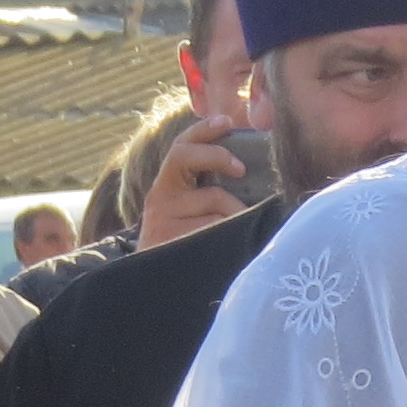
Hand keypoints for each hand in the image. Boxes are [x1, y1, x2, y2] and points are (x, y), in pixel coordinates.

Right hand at [138, 116, 255, 248]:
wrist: (154, 285)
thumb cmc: (188, 244)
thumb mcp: (194, 214)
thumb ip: (210, 191)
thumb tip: (251, 173)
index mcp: (168, 184)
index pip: (182, 146)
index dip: (203, 130)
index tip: (227, 121)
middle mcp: (161, 195)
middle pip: (185, 155)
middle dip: (215, 155)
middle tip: (240, 169)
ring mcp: (163, 217)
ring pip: (214, 198)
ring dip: (237, 211)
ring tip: (245, 228)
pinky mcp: (171, 238)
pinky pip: (216, 227)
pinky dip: (233, 233)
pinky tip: (233, 244)